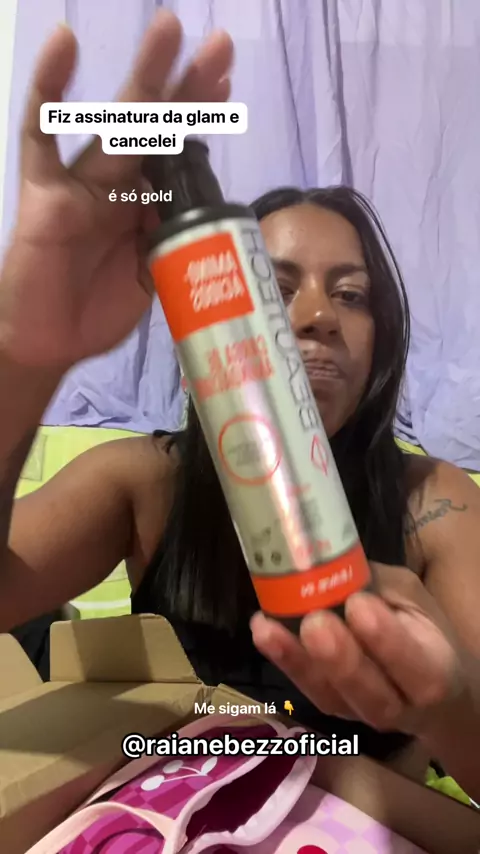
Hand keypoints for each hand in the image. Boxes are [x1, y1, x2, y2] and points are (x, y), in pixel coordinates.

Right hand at [0, 11, 232, 369]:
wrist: (48, 342)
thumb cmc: (96, 313)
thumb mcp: (153, 280)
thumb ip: (174, 245)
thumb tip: (202, 213)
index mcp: (144, 205)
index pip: (177, 152)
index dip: (200, 119)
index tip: (228, 87)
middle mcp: (116, 184)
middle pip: (157, 127)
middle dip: (189, 88)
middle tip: (221, 46)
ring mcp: (79, 181)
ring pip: (113, 122)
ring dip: (144, 77)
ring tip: (170, 31)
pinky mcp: (42, 191)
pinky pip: (40, 136)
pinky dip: (48, 91)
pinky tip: (64, 44)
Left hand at [251, 563, 466, 735]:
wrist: (427, 690)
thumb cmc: (422, 634)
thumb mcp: (415, 600)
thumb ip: (383, 589)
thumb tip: (338, 563)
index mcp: (434, 673)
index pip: (417, 666)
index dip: (387, 640)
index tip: (360, 604)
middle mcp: (398, 705)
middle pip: (370, 695)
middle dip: (339, 658)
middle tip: (313, 622)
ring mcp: (359, 712)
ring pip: (330, 696)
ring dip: (298, 661)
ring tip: (268, 628)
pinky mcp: (329, 707)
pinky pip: (305, 689)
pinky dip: (283, 661)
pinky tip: (263, 631)